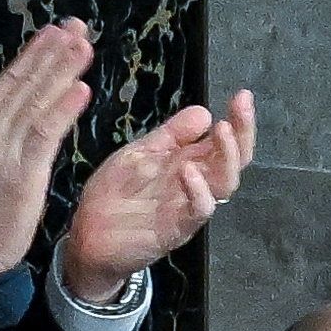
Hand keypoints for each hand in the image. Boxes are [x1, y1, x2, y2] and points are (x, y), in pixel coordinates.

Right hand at [0, 16, 99, 288]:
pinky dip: (63, 109)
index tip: (57, 31)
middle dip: (53, 51)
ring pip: (36, 100)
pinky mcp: (22, 170)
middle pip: (24, 81)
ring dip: (62, 70)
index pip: (9, 78)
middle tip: (78, 26)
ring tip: (84, 46)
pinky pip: (45, 133)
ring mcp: (3, 147)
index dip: (35, 53)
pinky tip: (81, 89)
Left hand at [55, 84, 260, 294]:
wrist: (88, 235)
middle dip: (242, 133)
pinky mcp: (176, 229)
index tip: (243, 95)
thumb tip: (205, 111)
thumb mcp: (141, 153)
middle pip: (234, 160)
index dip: (238, 120)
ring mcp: (188, 207)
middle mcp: (196, 185)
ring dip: (228, 157)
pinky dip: (199, 191)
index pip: (224, 141)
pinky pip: (198, 211)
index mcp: (189, 164)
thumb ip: (171, 135)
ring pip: (224, 184)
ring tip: (222, 130)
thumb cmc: (115, 194)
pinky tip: (189, 171)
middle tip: (241, 107)